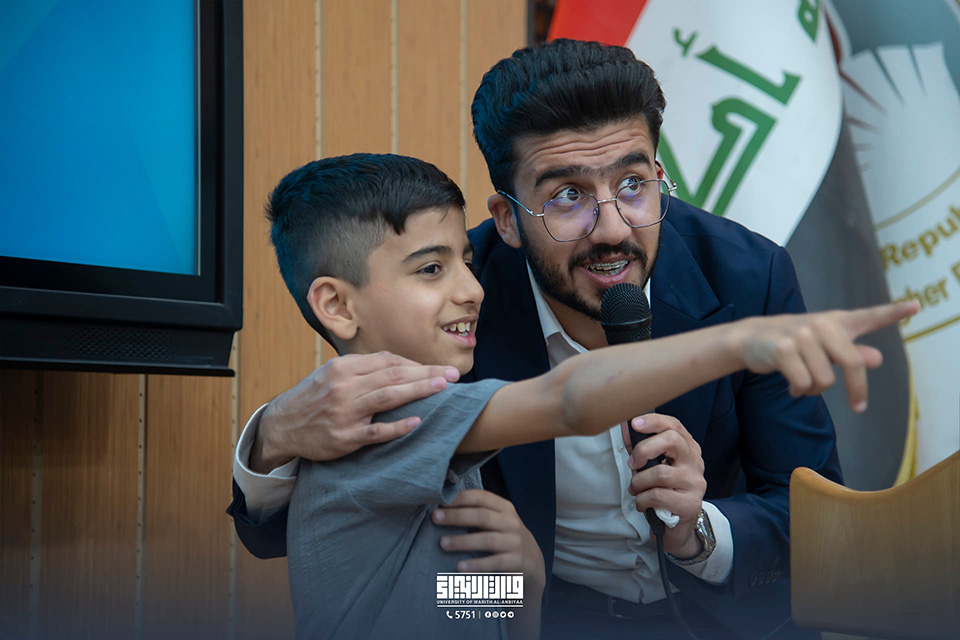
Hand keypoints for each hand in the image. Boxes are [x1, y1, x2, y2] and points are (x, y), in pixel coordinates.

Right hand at [250, 351, 459, 471]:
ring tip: (442, 388)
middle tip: (453, 375)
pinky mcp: (344, 437)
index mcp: (343, 368)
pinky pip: (375, 432)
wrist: (281, 426)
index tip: (437, 367)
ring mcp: (344, 412)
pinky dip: (396, 427)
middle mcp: (344, 387)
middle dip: (426, 373)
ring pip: (387, 397)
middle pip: (393, 375)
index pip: (387, 361)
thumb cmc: (313, 398)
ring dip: (418, 391)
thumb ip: (362, 369)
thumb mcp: (332, 374)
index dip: (415, 363)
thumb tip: (399, 366)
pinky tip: (416, 423)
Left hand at [432, 490, 545, 587]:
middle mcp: (511, 522)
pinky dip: (477, 564)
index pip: (481, 497)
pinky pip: (495, 562)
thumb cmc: (505, 538)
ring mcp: (515, 542)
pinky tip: (460, 567)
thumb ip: (477, 513)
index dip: (460, 498)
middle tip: (435, 518)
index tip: (440, 500)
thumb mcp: (497, 521)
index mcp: (504, 508)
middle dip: (457, 516)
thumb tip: (442, 507)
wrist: (532, 563)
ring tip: (443, 543)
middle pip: (482, 516)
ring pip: (487, 539)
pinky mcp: (517, 561)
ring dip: (463, 541)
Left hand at [626, 414, 705, 558]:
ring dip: (639, 482)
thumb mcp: (651, 466)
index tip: (634, 423)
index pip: (674, 426)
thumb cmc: (663, 492)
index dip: (654, 421)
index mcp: (687, 449)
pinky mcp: (690, 504)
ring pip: (660, 472)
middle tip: (633, 463)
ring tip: (635, 489)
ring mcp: (695, 484)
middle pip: (672, 440)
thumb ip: (639, 447)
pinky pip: (658, 496)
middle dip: (644, 449)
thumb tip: (624, 426)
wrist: (678, 528)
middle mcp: (695, 463)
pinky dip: (642, 499)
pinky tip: (642, 503)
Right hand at [737, 301, 918, 411]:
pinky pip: (803, 383)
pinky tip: (791, 387)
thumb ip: (851, 352)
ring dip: (815, 390)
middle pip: (853, 363)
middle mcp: (821, 324)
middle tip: (859, 407)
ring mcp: (802, 335)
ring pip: (825, 379)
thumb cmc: (792, 343)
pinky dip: (799, 391)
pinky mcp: (784, 349)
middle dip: (857, 390)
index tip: (916, 306)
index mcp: (835, 321)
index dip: (893, 312)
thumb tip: (878, 358)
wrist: (749, 338)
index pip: (868, 316)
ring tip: (803, 383)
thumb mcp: (823, 346)